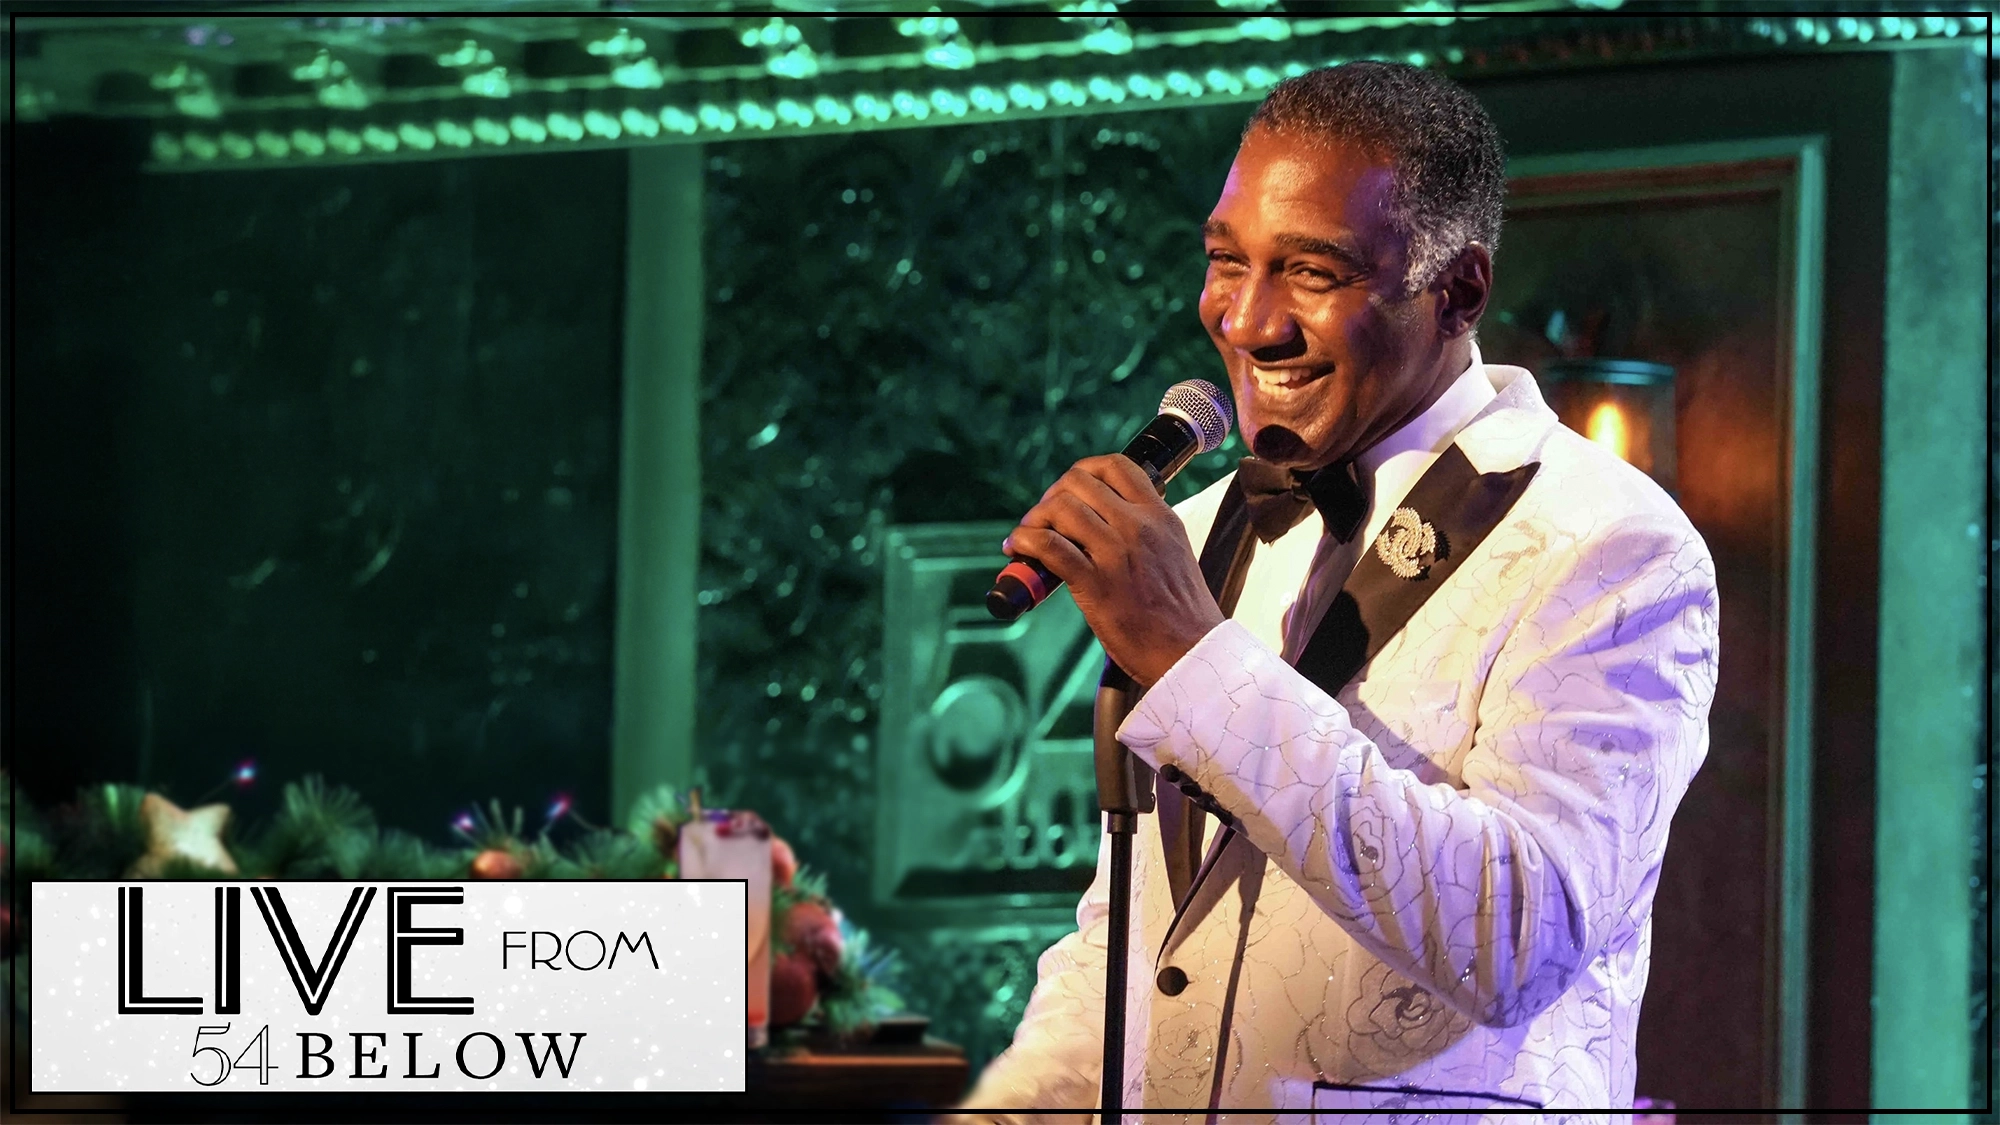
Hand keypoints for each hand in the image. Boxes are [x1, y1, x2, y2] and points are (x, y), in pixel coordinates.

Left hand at [1004, 455, 1225, 685]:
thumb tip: (1103, 525)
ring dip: (1033, 518)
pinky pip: (1048, 546)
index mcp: (1160, 516)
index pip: (1116, 466)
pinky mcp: (1096, 584)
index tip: (1070, 492)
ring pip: (1061, 508)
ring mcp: (1116, 553)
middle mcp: (1139, 526)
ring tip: (1026, 535)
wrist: (1192, 654)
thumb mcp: (1173, 553)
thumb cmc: (1181, 613)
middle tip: (1043, 519)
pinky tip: (1018, 549)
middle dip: (1052, 495)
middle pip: (1079, 481)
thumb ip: (1145, 532)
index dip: (1083, 471)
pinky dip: (1025, 541)